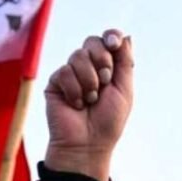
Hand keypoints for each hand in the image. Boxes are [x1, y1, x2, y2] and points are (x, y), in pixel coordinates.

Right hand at [44, 29, 133, 180]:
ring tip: (91, 100)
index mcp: (108, 68)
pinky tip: (76, 104)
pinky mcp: (55, 83)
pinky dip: (75, 90)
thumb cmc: (108, 121)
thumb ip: (125, 62)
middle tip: (105, 81)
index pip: (108, 40)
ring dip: (90, 80)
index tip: (114, 44)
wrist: (87, 144)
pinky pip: (64, 72)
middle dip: (102, 59)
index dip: (111, 36)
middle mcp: (89, 68)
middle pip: (92, 42)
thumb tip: (125, 36)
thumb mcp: (124, 90)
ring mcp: (71, 74)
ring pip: (78, 56)